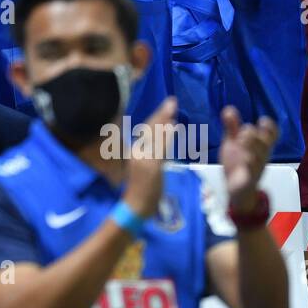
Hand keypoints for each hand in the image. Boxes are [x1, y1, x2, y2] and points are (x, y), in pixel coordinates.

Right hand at [122, 96, 175, 218]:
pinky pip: (160, 149)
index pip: (146, 129)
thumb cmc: (141, 189)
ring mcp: (143, 158)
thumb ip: (153, 152)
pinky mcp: (151, 166)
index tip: (167, 105)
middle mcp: (136, 151)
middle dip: (161, 114)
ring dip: (164, 121)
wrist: (136, 207)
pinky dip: (167, 137)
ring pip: (155, 136)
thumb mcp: (144, 167)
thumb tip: (165, 134)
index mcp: (134, 150)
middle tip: (172, 100)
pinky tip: (173, 127)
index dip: (157, 117)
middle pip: (150, 129)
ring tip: (173, 109)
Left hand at [218, 106, 278, 212]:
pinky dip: (247, 167)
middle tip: (240, 136)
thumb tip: (229, 108)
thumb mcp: (233, 142)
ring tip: (239, 144)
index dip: (269, 126)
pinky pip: (250, 174)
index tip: (261, 122)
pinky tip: (242, 162)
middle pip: (263, 142)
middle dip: (252, 135)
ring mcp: (255, 168)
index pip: (272, 133)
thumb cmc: (238, 162)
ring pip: (258, 157)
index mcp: (259, 145)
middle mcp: (260, 156)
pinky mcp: (247, 180)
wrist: (236, 189)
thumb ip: (232, 127)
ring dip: (250, 148)